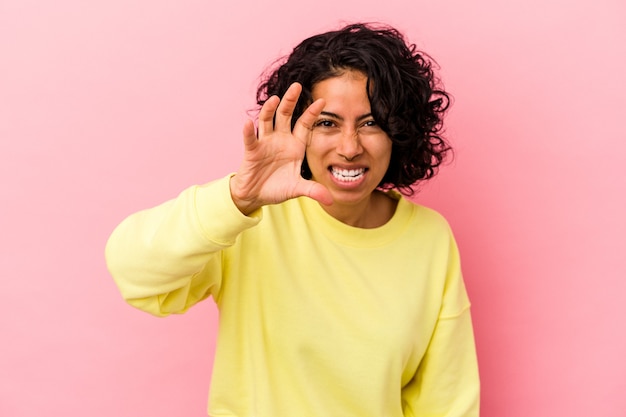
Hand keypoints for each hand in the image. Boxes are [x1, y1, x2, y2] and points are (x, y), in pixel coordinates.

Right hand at [230, 83, 331, 214]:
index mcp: (295, 145)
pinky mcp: (252, 151)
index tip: (323, 100)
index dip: (312, 113)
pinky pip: (250, 138)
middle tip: (297, 86)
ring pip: (267, 120)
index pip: (305, 124)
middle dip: (291, 101)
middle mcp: (280, 139)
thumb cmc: (276, 188)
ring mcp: (265, 143)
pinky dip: (248, 131)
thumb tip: (331, 201)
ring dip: (270, 110)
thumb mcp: (297, 189)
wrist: (256, 196)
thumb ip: (314, 191)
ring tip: (275, 99)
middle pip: (285, 115)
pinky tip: (247, 123)